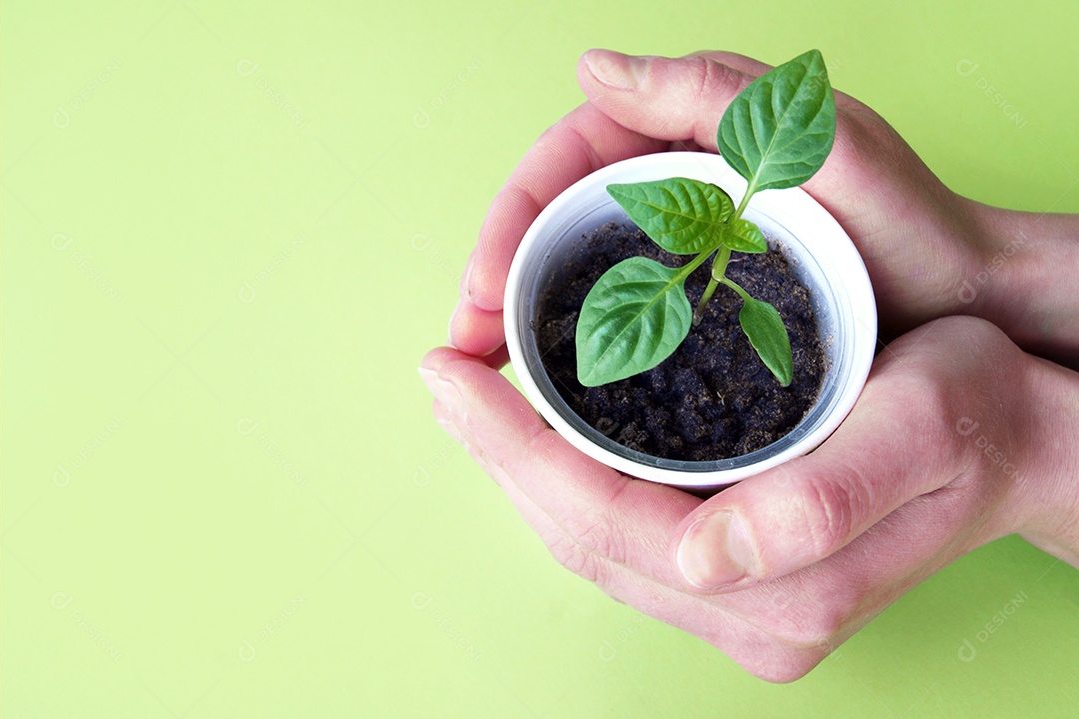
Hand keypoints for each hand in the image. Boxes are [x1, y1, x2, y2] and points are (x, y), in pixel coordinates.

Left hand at [421, 316, 1078, 680]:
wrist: (1021, 440)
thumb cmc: (978, 416)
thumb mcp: (922, 427)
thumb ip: (824, 502)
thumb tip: (702, 557)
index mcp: (786, 592)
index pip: (603, 523)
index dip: (513, 449)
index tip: (451, 376)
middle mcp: (753, 617)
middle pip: (580, 539)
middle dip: (497, 457)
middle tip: (444, 375)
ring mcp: (742, 608)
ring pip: (591, 542)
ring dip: (523, 470)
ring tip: (473, 398)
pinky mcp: (739, 583)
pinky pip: (622, 535)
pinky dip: (569, 481)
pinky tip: (543, 434)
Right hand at [450, 50, 1078, 362]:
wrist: (960, 306)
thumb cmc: (904, 220)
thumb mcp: (816, 138)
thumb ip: (709, 93)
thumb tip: (593, 64)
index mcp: (681, 135)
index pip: (563, 164)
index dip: (508, 222)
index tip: (482, 290)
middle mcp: (669, 188)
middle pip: (552, 222)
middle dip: (497, 279)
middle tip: (466, 345)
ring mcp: (678, 249)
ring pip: (573, 275)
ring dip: (522, 320)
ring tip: (488, 373)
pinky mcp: (692, 305)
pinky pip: (614, 318)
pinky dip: (573, 349)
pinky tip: (550, 388)